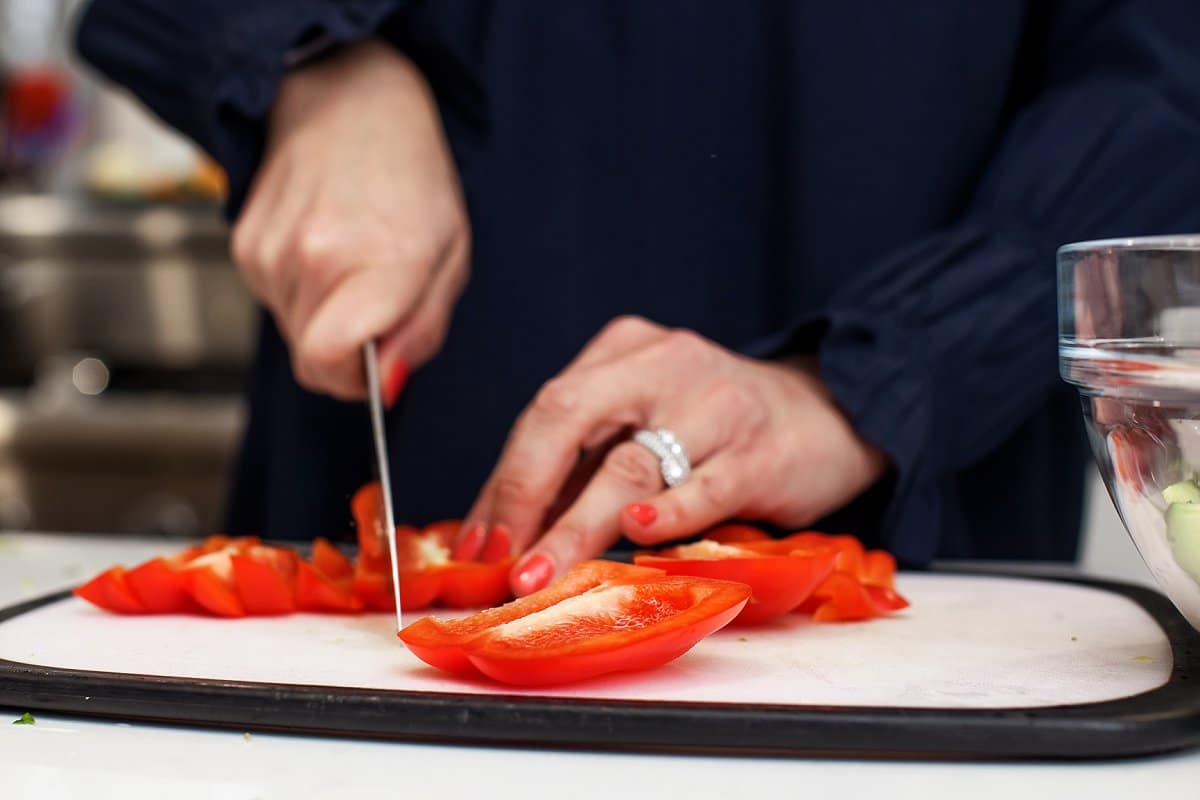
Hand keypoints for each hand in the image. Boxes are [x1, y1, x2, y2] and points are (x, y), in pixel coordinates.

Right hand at [231, 40, 468, 401]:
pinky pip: (273, 303)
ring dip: (325, 317)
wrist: (349, 103)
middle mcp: (315, 256)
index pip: (329, 363)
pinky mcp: (245, 245)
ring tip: (352, 262)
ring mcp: (272, 250)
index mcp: (381, 262)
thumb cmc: (412, 180)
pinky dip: (300, 292)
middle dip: (348, 352)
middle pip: (312, 361)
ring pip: (293, 333)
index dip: (356, 381)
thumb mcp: (450, 259)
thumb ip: (422, 332)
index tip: (379, 363)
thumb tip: (387, 387)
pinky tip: (323, 248)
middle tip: (378, 303)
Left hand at [455, 316, 888, 594]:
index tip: (474, 544)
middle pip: (568, 419)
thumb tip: (500, 535)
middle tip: (494, 560)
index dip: (503, 481)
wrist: (831, 413)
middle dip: (521, 495)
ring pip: (628, 463)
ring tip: (538, 573)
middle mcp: (661, 365)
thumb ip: (581, 468)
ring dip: (575, 526)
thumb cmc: (718, 428)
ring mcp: (714, 404)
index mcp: (622, 352)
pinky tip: (638, 530)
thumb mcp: (646, 423)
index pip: (544, 412)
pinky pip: (706, 484)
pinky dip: (668, 511)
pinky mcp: (761, 451)